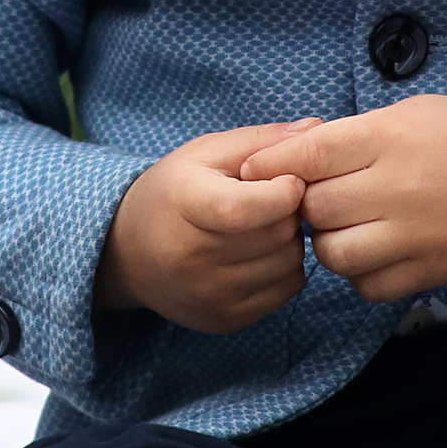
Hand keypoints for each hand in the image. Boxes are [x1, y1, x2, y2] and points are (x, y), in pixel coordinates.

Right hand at [97, 126, 309, 332]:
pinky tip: (260, 252)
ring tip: (263, 226)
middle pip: (277, 233)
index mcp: (183, 205)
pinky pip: (287, 290)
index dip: (284, 189)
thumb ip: (260, 140)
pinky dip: (285, 267)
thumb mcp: (205, 153)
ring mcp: (208, 294)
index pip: (247, 207)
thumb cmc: (173, 192)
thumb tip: (318, 128)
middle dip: (289, 210)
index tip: (289, 178)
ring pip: (289, 262)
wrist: (128, 252)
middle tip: (272, 199)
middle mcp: (191, 258)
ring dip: (289, 240)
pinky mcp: (224, 319)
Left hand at [234, 97, 446, 304]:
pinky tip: (373, 250)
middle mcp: (402, 187)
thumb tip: (276, 160)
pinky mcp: (433, 270)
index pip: (309, 156)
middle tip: (318, 199)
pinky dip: (360, 274)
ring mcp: (419, 234)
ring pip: (335, 255)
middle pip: (316, 209)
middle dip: (306, 206)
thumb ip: (344, 138)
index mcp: (390, 138)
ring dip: (328, 243)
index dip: (272, 167)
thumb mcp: (401, 115)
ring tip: (345, 226)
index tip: (254, 174)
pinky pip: (370, 287)